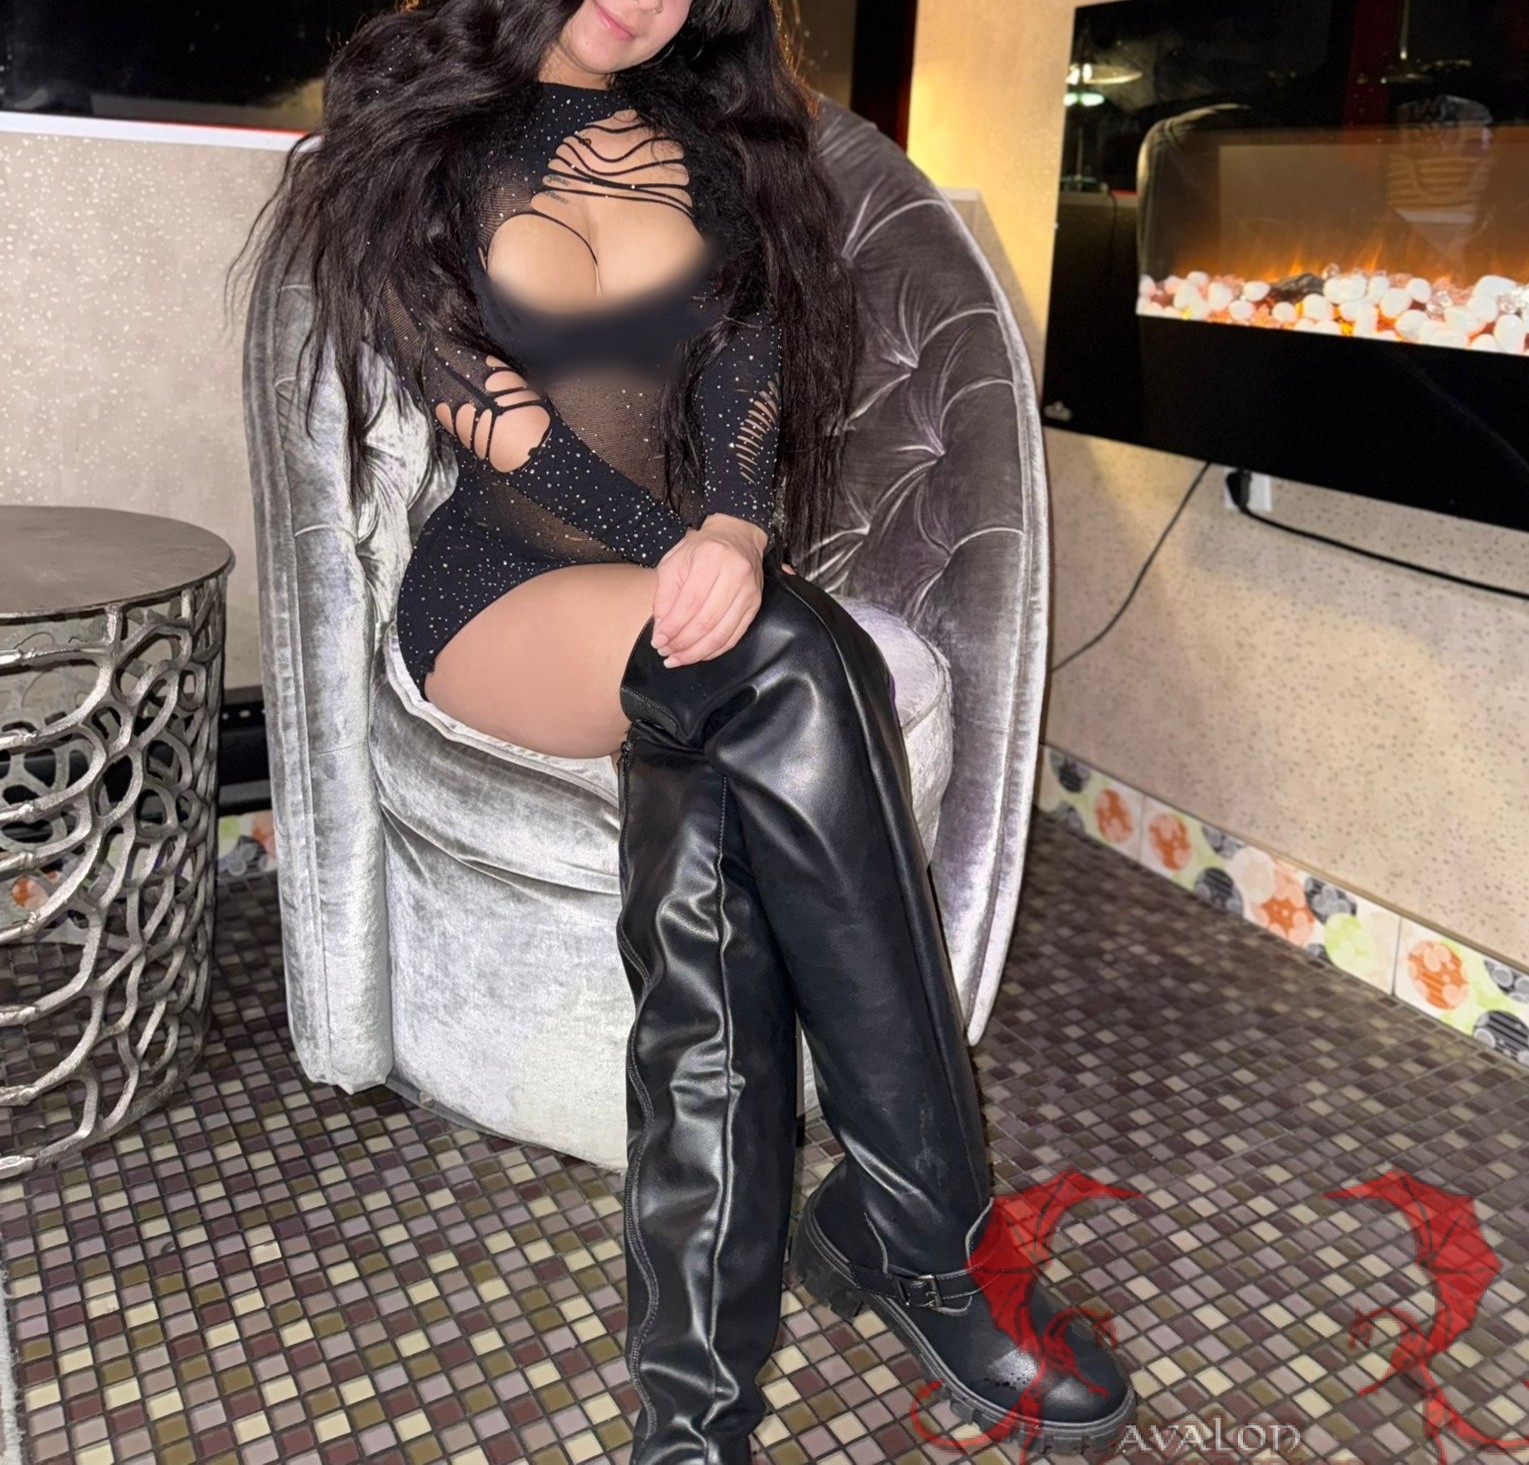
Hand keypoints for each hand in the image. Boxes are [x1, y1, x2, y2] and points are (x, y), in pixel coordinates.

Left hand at [651, 515, 771, 666]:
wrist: (736, 537)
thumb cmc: (700, 550)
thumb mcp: (674, 563)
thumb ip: (665, 596)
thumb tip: (661, 631)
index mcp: (710, 558)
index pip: (690, 603)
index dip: (672, 627)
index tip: (658, 641)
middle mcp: (735, 574)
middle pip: (706, 621)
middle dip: (683, 644)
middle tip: (666, 653)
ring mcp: (749, 591)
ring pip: (722, 633)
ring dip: (697, 652)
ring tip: (678, 659)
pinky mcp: (755, 605)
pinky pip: (734, 636)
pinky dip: (715, 650)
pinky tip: (699, 653)